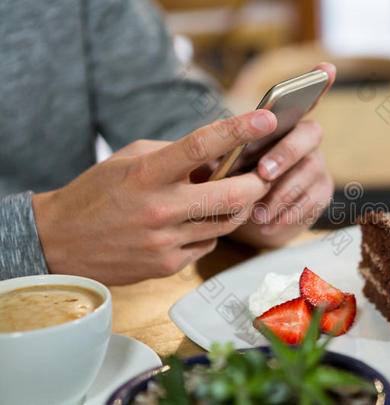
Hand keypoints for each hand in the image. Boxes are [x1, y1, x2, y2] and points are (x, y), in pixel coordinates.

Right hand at [32, 110, 276, 284]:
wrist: (59, 241)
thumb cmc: (98, 192)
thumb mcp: (131, 159)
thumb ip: (177, 156)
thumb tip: (222, 159)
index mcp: (147, 174)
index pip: (201, 146)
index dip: (238, 130)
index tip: (266, 118)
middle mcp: (159, 209)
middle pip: (232, 196)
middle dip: (257, 184)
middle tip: (263, 175)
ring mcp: (164, 242)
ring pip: (226, 224)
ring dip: (236, 208)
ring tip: (228, 196)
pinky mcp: (167, 266)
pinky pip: (208, 245)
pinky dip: (211, 230)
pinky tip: (195, 222)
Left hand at [229, 63, 335, 246]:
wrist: (245, 221)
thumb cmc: (232, 183)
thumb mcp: (220, 166)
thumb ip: (222, 153)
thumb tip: (213, 153)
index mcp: (282, 125)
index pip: (301, 100)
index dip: (316, 84)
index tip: (327, 69)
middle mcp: (305, 140)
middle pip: (309, 134)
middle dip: (286, 153)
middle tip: (262, 173)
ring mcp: (317, 166)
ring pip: (310, 172)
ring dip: (281, 193)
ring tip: (255, 212)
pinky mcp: (321, 194)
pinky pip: (311, 202)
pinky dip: (286, 215)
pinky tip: (265, 224)